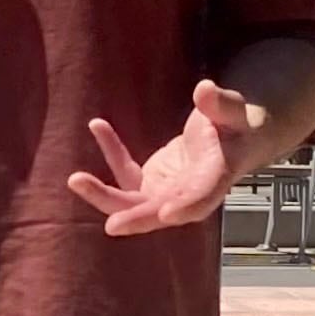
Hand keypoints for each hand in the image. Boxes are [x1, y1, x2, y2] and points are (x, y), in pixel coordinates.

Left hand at [69, 81, 256, 236]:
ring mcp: (166, 192)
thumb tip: (205, 90)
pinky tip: (98, 125)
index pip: (200, 199)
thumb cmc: (238, 126)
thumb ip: (222, 104)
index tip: (166, 214)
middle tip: (112, 225)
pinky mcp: (151, 182)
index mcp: (215, 179)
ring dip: (104, 195)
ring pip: (133, 202)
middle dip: (135, 218)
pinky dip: (111, 151)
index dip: (184, 208)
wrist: (233, 139)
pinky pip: (125, 173)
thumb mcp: (236, 112)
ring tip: (75, 180)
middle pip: (159, 211)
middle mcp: (187, 194)